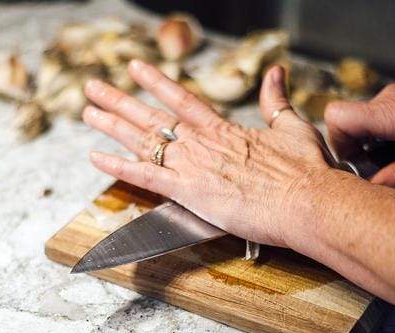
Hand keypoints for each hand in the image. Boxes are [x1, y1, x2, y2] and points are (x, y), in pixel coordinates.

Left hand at [82, 60, 332, 246]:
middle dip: (120, 100)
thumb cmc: (304, 170)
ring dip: (112, 125)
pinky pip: (145, 177)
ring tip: (88, 112)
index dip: (155, 82)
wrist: (306, 201)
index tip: (135, 68)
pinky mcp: (189, 193)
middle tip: (94, 87)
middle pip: (152, 117)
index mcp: (224, 129)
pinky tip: (95, 156)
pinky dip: (118, 166)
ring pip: (143, 141)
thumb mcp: (293, 127)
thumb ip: (277, 100)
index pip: (180, 99)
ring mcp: (192, 166)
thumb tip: (277, 72)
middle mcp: (202, 143)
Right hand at [325, 70, 394, 188]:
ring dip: (369, 147)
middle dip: (354, 152)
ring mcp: (394, 96)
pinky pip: (374, 120)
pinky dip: (381, 140)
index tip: (355, 165)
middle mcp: (391, 99)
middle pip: (344, 123)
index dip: (338, 145)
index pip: (339, 118)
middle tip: (380, 171)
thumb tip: (374, 187)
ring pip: (358, 123)